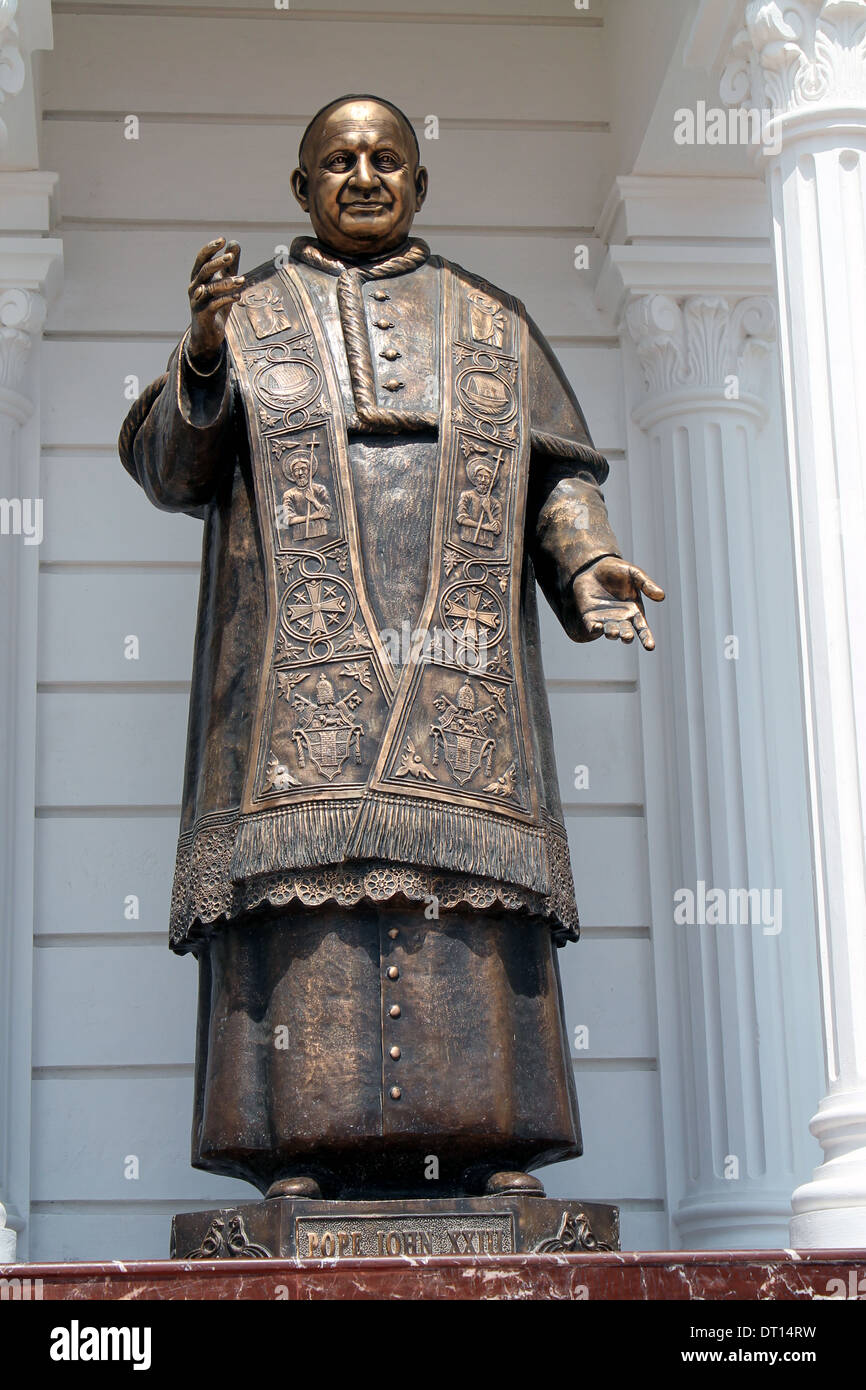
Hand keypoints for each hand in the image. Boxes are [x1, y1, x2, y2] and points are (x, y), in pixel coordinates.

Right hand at [187, 238, 244, 365]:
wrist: (207, 335)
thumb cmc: (215, 307)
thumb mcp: (224, 284)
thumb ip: (229, 266)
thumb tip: (234, 243)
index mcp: (197, 278)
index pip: (201, 259)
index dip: (210, 249)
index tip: (222, 240)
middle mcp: (194, 288)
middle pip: (203, 271)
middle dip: (217, 263)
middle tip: (230, 257)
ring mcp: (197, 302)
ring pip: (210, 288)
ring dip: (226, 283)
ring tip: (242, 280)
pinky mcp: (203, 315)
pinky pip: (214, 305)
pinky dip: (226, 299)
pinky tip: (238, 296)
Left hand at [572, 555, 664, 649]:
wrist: (595, 567)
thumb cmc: (618, 571)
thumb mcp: (635, 574)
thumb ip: (647, 585)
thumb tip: (662, 596)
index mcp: (635, 611)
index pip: (643, 629)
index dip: (647, 638)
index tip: (650, 647)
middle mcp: (621, 619)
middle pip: (626, 632)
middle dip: (626, 636)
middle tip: (627, 637)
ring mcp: (606, 619)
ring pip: (610, 631)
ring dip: (612, 633)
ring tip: (613, 633)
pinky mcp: (590, 617)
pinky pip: (592, 626)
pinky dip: (594, 629)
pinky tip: (596, 628)